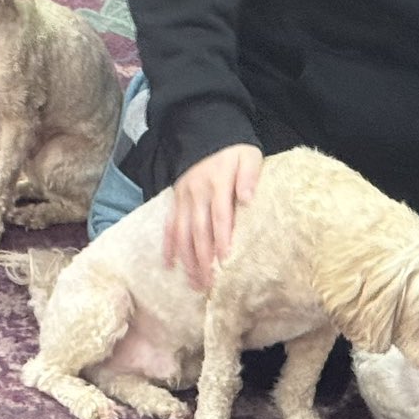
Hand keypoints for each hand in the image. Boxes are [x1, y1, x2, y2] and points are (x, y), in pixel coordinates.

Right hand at [165, 143, 262, 290]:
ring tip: (193, 282)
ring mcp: (184, 198)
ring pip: (182, 233)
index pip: (220, 216)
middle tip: (208, 284)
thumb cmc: (233, 151)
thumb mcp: (248, 156)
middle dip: (203, 259)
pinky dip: (169, 245)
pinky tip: (169, 264)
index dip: (222, 239)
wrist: (205, 134)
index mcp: (218, 183)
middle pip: (199, 231)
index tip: (225, 261)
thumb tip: (247, 198)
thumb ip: (249, 176)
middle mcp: (197, 193)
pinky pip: (169, 225)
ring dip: (187, 259)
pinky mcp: (175, 200)